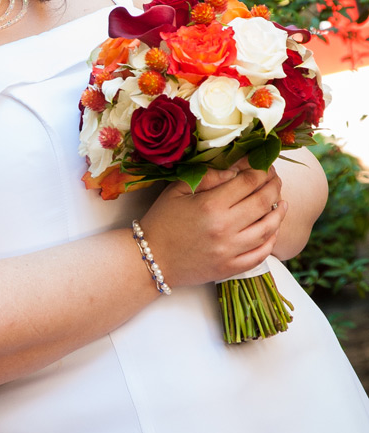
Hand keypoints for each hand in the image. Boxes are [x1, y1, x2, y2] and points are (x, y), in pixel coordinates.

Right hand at [140, 161, 286, 287]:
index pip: (248, 182)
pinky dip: (272, 240)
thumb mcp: (178, 190)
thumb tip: (235, 171)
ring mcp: (230, 251)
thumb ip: (208, 177)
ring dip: (279, 213)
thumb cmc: (162, 220)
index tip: (264, 165)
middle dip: (274, 186)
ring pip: (268, 229)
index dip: (261, 170)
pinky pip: (261, 254)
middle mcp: (225, 228)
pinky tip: (273, 229)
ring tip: (282, 202)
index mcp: (211, 205)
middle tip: (275, 179)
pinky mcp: (231, 268)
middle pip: (263, 202)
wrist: (151, 260)